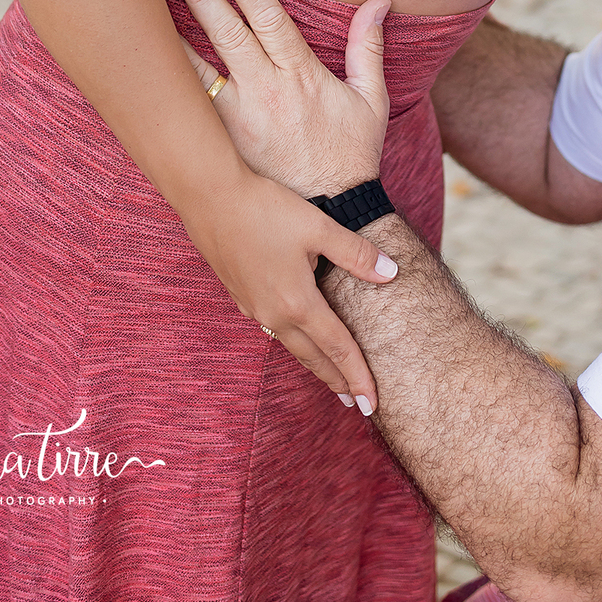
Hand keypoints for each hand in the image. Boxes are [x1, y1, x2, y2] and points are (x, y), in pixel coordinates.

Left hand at [165, 0, 390, 196]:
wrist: (329, 214)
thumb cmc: (350, 154)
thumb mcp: (370, 100)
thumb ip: (367, 48)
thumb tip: (378, 2)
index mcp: (301, 75)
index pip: (269, 18)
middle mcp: (266, 91)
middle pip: (228, 32)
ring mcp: (240, 118)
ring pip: (201, 67)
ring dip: (175, 30)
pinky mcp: (223, 140)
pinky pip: (192, 103)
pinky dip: (172, 78)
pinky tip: (150, 58)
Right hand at [176, 158, 393, 411]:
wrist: (210, 197)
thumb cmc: (266, 208)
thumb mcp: (318, 226)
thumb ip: (356, 253)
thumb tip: (391, 273)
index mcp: (297, 302)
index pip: (338, 348)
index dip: (358, 376)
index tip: (373, 404)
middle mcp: (274, 314)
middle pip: (313, 357)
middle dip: (337, 381)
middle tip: (357, 404)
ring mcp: (253, 308)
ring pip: (291, 346)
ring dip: (314, 364)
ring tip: (331, 377)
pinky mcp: (241, 296)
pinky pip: (273, 330)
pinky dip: (293, 342)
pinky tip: (296, 336)